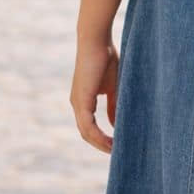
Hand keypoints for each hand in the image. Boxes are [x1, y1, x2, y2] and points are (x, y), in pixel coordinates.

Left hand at [70, 38, 118, 153]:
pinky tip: (110, 141)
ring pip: (86, 132)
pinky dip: (98, 136)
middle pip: (86, 133)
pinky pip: (88, 125)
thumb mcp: (113, 87)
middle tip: (117, 153)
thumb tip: (116, 124)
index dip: (101, 138)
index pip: (89, 126)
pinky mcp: (81, 100)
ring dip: (100, 144)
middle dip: (101, 145)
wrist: (96, 41)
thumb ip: (114, 106)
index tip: (116, 145)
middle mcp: (77, 104)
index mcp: (83, 101)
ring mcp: (77, 102)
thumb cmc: (106, 59)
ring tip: (115, 151)